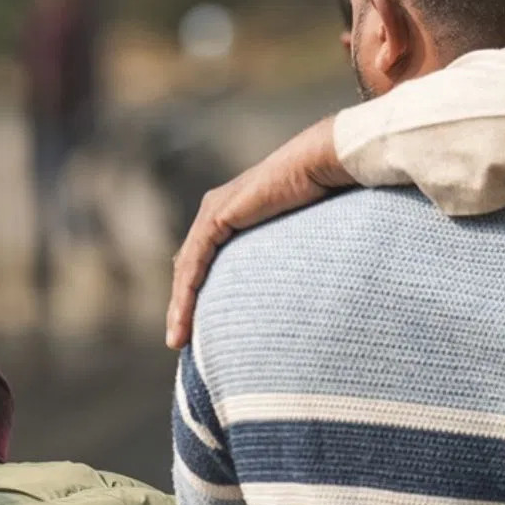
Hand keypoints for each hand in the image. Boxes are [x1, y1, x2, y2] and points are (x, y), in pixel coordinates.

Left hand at [167, 116, 352, 349]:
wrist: (325, 163)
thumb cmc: (327, 195)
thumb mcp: (297, 236)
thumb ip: (286, 256)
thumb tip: (304, 288)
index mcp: (231, 217)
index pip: (203, 263)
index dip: (195, 296)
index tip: (193, 330)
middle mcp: (215, 213)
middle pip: (189, 269)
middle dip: (182, 307)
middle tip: (178, 341)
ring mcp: (213, 213)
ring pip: (187, 269)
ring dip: (180, 306)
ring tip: (177, 339)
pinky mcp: (217, 216)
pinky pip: (195, 260)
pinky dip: (187, 290)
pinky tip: (184, 316)